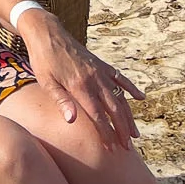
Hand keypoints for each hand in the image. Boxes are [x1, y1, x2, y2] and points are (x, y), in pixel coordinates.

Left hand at [15, 9, 143, 148]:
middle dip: (122, 130)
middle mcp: (94, 79)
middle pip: (113, 109)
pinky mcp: (101, 64)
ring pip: (120, 97)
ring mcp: (100, 71)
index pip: (98, 116)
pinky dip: (131, 88)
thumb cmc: (43, 60)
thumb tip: (72, 121)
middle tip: (128, 148)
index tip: (112, 150)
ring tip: (134, 134)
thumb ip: (61, 101)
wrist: (47, 33)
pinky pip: (120, 78)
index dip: (106, 134)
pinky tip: (141, 98)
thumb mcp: (46, 82)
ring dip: (128, 116)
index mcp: (80, 87)